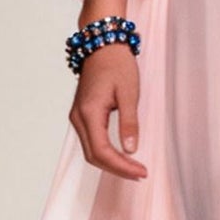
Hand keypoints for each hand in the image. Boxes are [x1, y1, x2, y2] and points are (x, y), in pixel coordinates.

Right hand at [70, 48, 147, 179]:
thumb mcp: (129, 93)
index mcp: (89, 112)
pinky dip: (106, 153)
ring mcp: (78, 117)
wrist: (102, 45)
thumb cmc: (117, 64)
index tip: (141, 172)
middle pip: (94, 156)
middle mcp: (79, 117)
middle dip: (117, 169)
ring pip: (91, 151)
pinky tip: (122, 156)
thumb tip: (131, 150)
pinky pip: (91, 142)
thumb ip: (129, 123)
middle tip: (141, 174)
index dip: (122, 166)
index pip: (102, 151)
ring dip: (111, 163)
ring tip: (134, 169)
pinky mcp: (82, 115)